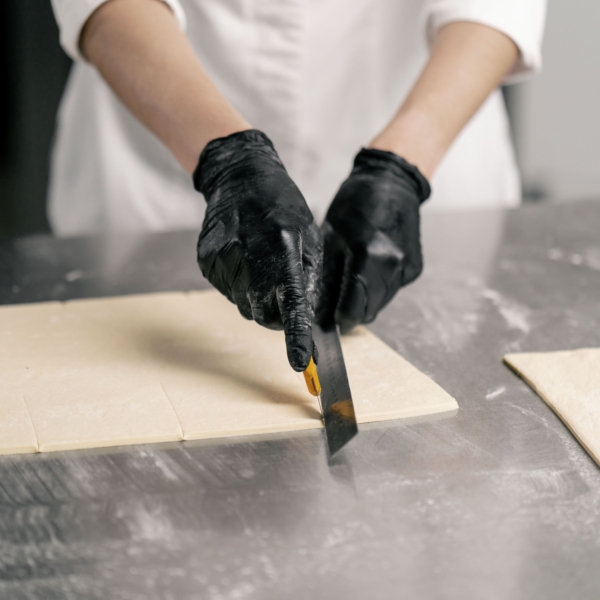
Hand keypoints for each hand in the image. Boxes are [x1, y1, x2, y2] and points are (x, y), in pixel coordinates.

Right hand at [193, 130, 322, 370]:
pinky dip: (237, 284)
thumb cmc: (281, 206)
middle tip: (280, 288)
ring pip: (243, 305)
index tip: (301, 362)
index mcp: (283, 249)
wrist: (239, 178)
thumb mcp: (309, 235)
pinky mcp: (206, 261)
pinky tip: (242, 258)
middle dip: (275, 313)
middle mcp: (250, 258)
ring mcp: (223, 260)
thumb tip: (306, 314)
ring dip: (255, 296)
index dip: (296, 336)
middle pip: (262, 314)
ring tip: (259, 262)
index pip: (291, 303)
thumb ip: (309, 276)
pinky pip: (226, 291)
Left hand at [317, 148, 429, 332]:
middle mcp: (393, 266)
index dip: (339, 319)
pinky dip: (378, 288)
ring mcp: (407, 269)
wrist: (392, 182)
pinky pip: (392, 291)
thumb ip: (324, 277)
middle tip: (335, 301)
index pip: (353, 309)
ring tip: (351, 280)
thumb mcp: (329, 236)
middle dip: (350, 312)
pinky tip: (370, 269)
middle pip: (369, 311)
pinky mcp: (415, 269)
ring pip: (381, 304)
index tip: (329, 319)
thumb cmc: (355, 204)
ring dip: (365, 301)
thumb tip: (316, 311)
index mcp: (368, 255)